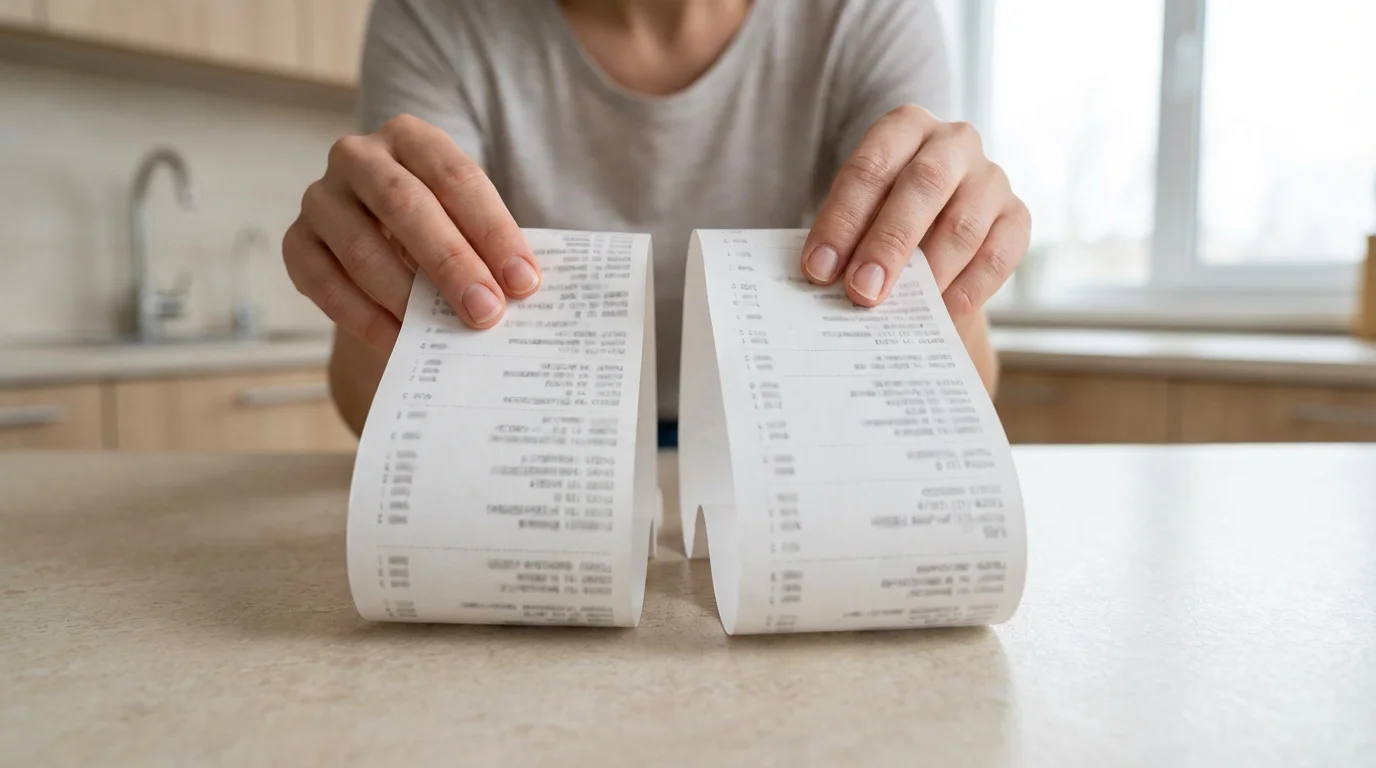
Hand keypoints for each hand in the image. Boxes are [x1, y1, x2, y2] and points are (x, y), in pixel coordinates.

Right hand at [283, 114, 540, 351]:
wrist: (381, 241)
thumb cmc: (440, 227)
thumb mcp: (465, 220)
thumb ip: (487, 246)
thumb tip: (519, 291)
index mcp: (411, 137)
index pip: (456, 177)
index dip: (493, 231)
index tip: (524, 281)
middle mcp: (358, 156)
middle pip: (405, 205)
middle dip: (451, 263)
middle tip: (486, 311)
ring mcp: (320, 198)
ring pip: (361, 248)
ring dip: (407, 297)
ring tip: (444, 334)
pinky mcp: (296, 242)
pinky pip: (325, 283)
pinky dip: (365, 319)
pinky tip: (400, 344)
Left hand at [801, 105, 1029, 320]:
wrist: (938, 220)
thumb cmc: (885, 211)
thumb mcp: (862, 208)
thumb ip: (848, 234)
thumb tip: (829, 279)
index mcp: (905, 126)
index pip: (871, 167)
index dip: (842, 220)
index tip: (819, 269)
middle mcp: (954, 142)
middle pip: (923, 186)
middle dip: (888, 243)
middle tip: (862, 291)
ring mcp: (991, 178)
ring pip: (963, 225)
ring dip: (928, 274)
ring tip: (899, 312)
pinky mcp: (1017, 217)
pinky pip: (996, 257)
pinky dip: (965, 292)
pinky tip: (939, 317)